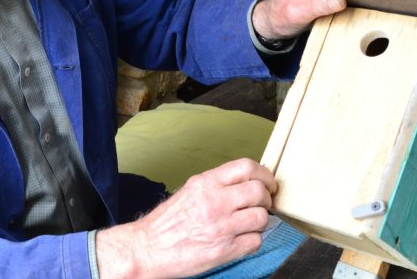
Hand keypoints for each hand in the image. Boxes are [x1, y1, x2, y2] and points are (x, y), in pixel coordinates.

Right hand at [96, 158, 275, 277]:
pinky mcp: (224, 250)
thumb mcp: (190, 191)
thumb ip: (217, 184)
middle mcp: (215, 202)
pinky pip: (255, 241)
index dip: (264, 174)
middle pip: (259, 191)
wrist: (148, 249)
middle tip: (263, 204)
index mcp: (205, 183)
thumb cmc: (167, 223)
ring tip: (250, 223)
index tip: (267, 182)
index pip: (246, 167)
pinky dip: (253, 240)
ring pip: (262, 218)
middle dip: (267, 198)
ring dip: (260, 221)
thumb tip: (246, 182)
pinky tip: (242, 239)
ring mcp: (221, 227)